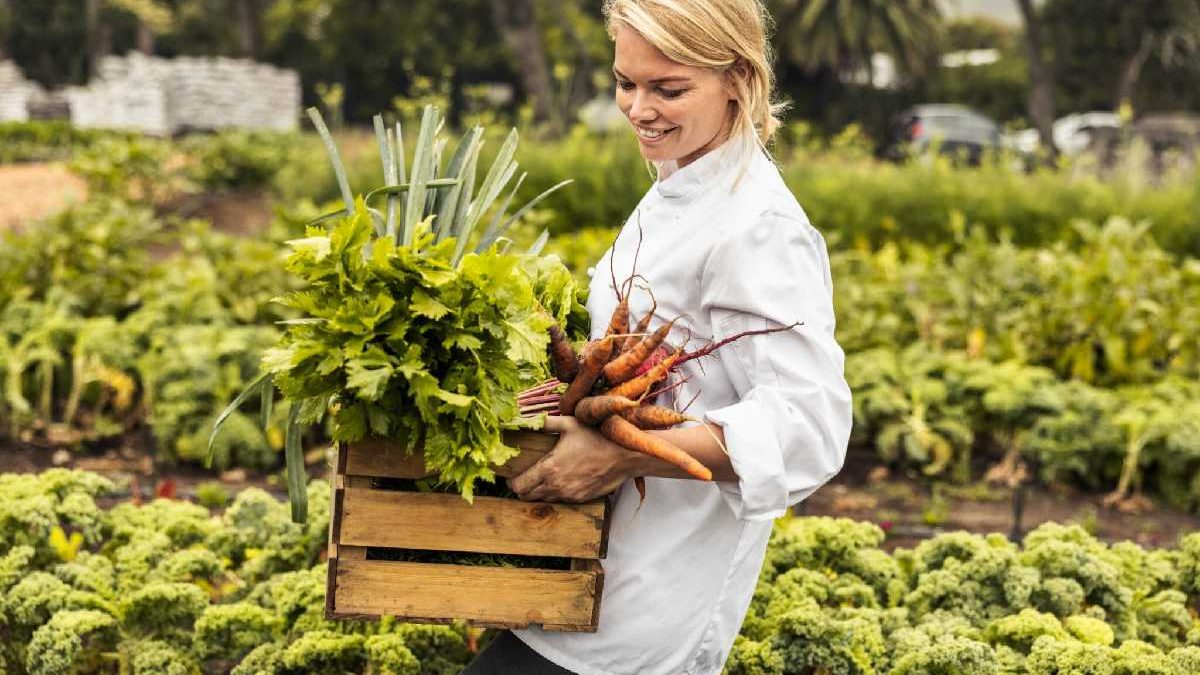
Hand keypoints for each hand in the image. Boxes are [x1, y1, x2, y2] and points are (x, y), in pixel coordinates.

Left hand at [508, 415, 639, 502]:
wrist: (625, 455)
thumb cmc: (597, 436)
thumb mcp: (569, 424)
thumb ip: (544, 423)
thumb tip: (525, 419)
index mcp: (550, 468)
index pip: (519, 486)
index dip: (512, 482)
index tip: (512, 476)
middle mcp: (557, 486)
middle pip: (527, 497)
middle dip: (522, 489)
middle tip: (524, 478)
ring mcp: (569, 495)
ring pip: (544, 500)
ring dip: (539, 492)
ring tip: (542, 478)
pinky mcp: (581, 499)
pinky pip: (561, 500)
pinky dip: (556, 494)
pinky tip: (561, 481)